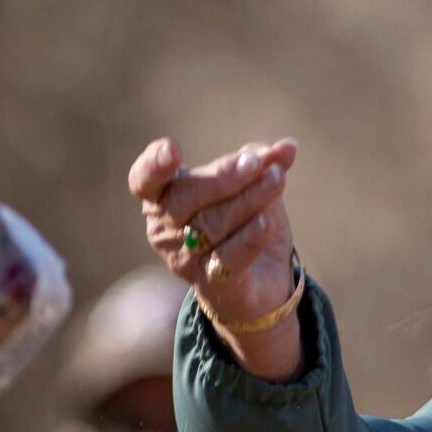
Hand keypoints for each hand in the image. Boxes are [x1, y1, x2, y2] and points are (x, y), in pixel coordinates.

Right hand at [128, 135, 302, 379]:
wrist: (260, 277)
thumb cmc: (244, 220)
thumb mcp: (253, 185)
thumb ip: (263, 162)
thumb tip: (287, 147)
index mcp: (163, 196)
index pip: (144, 179)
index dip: (154, 165)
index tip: (172, 149)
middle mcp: (164, 229)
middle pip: (186, 198)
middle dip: (224, 177)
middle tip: (257, 162)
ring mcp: (184, 259)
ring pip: (212, 224)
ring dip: (249, 198)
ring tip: (277, 178)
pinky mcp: (212, 284)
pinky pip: (228, 258)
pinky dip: (249, 237)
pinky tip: (267, 221)